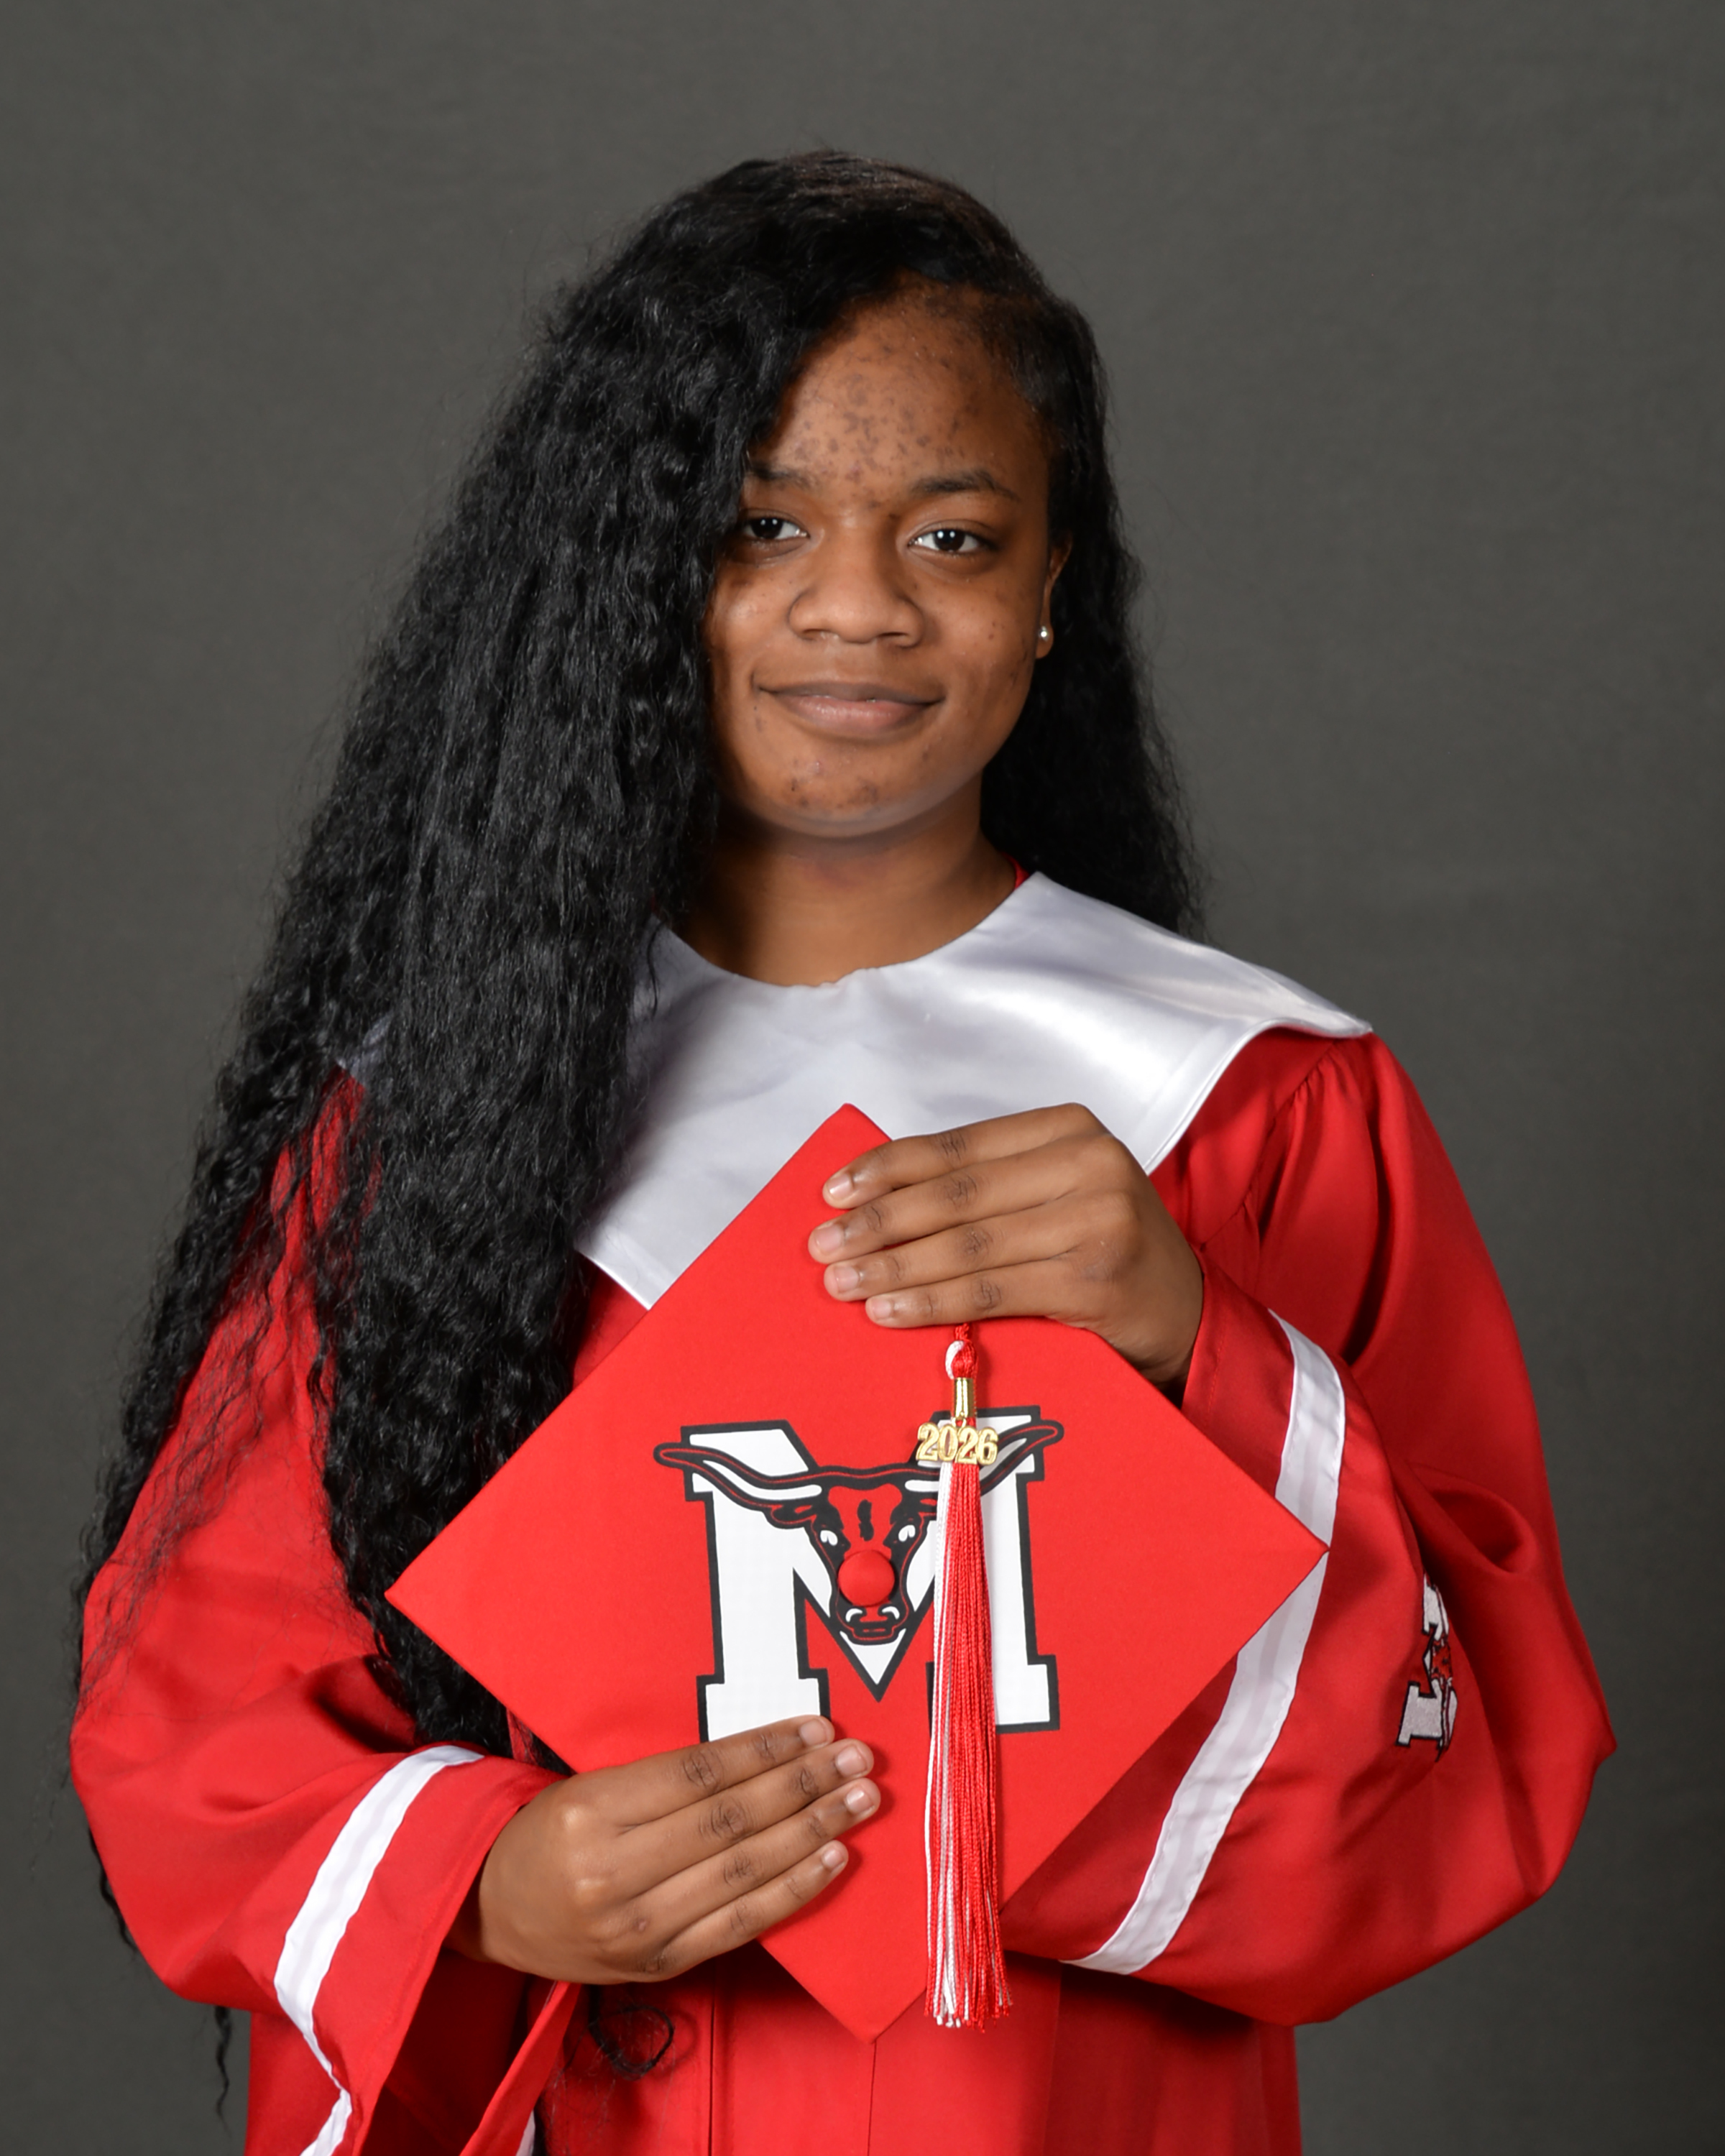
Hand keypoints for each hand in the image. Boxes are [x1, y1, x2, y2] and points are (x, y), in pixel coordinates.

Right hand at [450, 1717, 877, 1983]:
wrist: (491, 1913)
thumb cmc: (550, 1833)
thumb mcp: (592, 1785)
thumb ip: (669, 1778)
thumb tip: (766, 1754)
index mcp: (592, 1811)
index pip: (699, 1775)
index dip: (766, 1751)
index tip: (817, 1729)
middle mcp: (614, 1872)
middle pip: (730, 1822)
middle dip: (804, 1786)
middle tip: (856, 1759)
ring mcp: (638, 1928)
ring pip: (743, 1873)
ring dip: (813, 1833)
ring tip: (859, 1802)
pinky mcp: (659, 1964)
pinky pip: (741, 1925)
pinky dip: (793, 1891)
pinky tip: (831, 1859)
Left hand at [808, 1105, 1202, 1388]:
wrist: (1184, 1312)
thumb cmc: (1103, 1251)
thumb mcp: (1054, 1194)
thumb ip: (986, 1188)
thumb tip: (876, 1200)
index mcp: (1070, 1128)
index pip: (957, 1146)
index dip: (887, 1167)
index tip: (833, 1191)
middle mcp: (1089, 1163)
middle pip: (955, 1194)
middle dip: (878, 1221)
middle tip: (822, 1243)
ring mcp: (1097, 1221)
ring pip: (967, 1244)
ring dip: (893, 1266)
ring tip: (842, 1280)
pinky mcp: (1094, 1281)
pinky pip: (990, 1291)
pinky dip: (931, 1302)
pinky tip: (889, 1311)